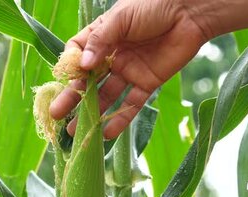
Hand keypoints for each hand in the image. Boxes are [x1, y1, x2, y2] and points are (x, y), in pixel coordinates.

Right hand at [49, 0, 209, 138]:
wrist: (190, 11)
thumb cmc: (153, 5)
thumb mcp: (121, 18)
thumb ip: (100, 41)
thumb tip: (82, 66)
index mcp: (102, 37)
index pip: (77, 54)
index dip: (70, 66)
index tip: (66, 76)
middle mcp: (112, 56)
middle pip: (87, 80)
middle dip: (72, 97)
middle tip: (57, 113)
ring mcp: (129, 71)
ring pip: (106, 96)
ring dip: (91, 113)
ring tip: (76, 130)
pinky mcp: (148, 83)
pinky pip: (132, 104)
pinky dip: (120, 119)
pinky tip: (107, 133)